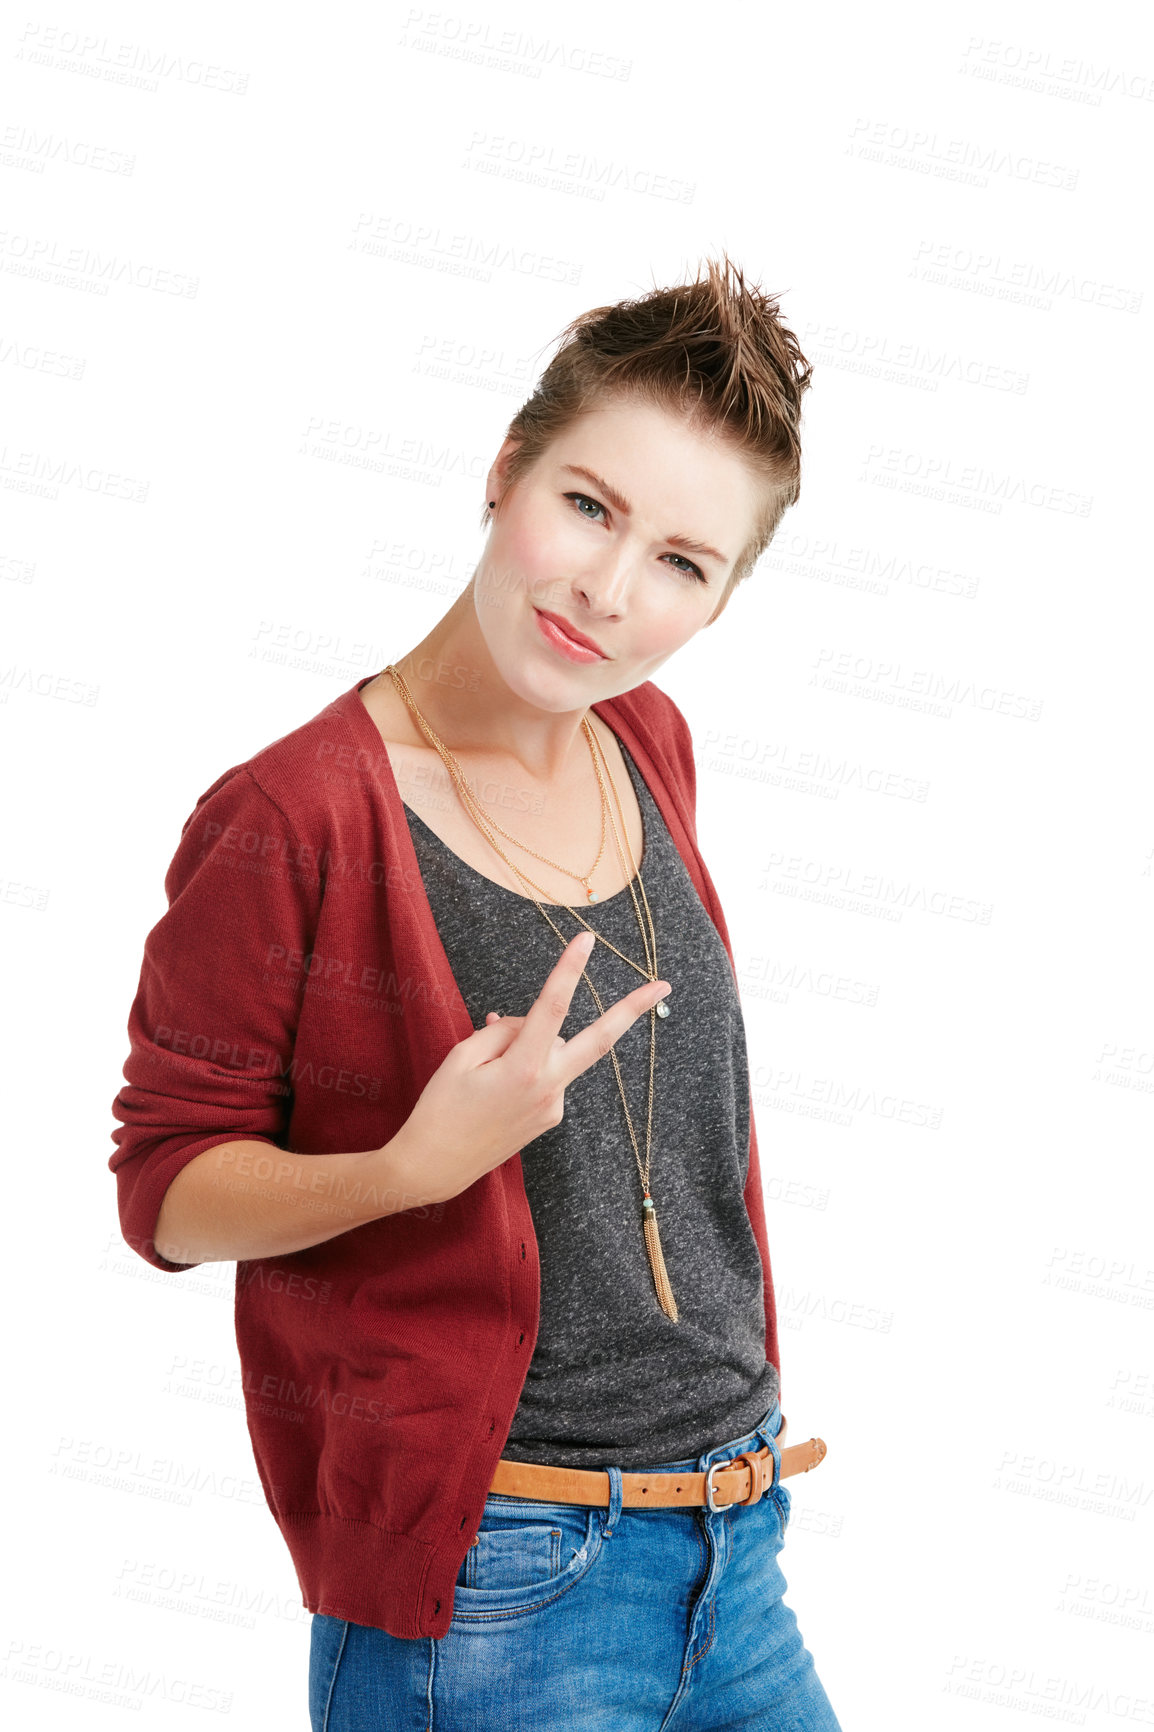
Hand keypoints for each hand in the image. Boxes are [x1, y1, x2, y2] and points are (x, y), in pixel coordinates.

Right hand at [388, 931, 669, 1205]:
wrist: (435, 1167)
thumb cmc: (440, 1109)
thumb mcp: (461, 1057)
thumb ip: (500, 1032)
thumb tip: (527, 1024)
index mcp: (523, 1069)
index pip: (552, 1007)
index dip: (569, 970)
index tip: (587, 940)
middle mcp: (549, 1089)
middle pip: (599, 1040)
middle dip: (633, 1011)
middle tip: (666, 984)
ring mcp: (554, 1107)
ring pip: (556, 1052)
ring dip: (533, 1042)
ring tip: (484, 1068)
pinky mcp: (550, 1118)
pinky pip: (547, 1073)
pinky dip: (528, 1064)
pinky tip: (495, 1082)